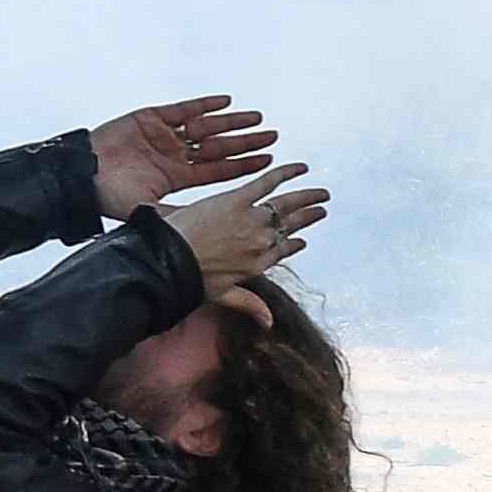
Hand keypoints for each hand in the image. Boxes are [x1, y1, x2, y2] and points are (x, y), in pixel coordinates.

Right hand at [93, 93, 279, 217]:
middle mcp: (174, 154)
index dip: (242, 165)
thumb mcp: (149, 210)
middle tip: (272, 136)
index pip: (218, 170)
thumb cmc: (109, 196)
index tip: (267, 161)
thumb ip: (177, 216)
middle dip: (244, 142)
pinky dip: (204, 105)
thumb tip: (207, 235)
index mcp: (176, 176)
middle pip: (218, 147)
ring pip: (206, 126)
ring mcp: (164, 135)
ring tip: (257, 119)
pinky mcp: (150, 117)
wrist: (80, 176)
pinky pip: (183, 109)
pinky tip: (226, 102)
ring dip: (231, 123)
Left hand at [163, 163, 326, 292]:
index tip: (302, 239)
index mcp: (257, 265)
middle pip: (291, 226)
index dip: (294, 244)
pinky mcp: (238, 200)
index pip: (283, 251)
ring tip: (322, 192)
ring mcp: (252, 220)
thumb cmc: (189, 278)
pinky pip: (268, 183)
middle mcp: (261, 242)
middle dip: (308, 217)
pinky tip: (300, 167)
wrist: (170, 260)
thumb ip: (248, 305)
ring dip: (306, 197)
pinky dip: (286, 173)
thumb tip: (269, 323)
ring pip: (287, 205)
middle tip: (321, 208)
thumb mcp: (221, 295)